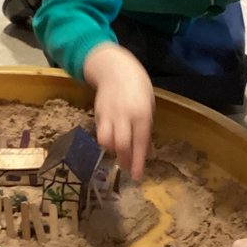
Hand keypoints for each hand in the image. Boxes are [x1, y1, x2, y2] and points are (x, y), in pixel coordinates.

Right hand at [83, 43, 154, 179]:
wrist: (115, 69)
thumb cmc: (138, 88)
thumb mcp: (148, 107)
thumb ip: (146, 130)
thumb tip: (148, 152)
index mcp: (141, 114)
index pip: (140, 143)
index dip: (138, 162)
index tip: (138, 177)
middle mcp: (124, 116)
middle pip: (121, 145)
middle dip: (125, 161)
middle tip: (129, 171)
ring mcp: (109, 115)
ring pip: (106, 141)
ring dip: (112, 153)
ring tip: (119, 157)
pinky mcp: (98, 114)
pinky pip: (100, 133)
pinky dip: (106, 143)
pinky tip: (111, 145)